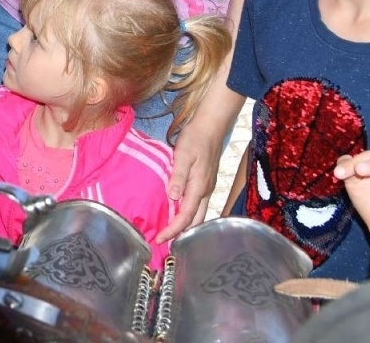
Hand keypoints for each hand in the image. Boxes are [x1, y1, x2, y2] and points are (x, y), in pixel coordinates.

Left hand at [157, 117, 226, 242]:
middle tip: (163, 241)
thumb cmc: (195, 139)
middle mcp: (205, 192)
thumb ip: (178, 176)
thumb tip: (173, 197)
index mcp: (199, 187)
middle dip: (180, 234)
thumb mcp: (182, 155)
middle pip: (195, 221)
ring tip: (170, 232)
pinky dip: (188, 215)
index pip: (185, 217)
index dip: (173, 230)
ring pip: (198, 215)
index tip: (160, 239)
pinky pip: (197, 206)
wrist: (210, 127)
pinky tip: (178, 213)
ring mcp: (207, 188)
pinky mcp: (205, 184)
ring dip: (185, 226)